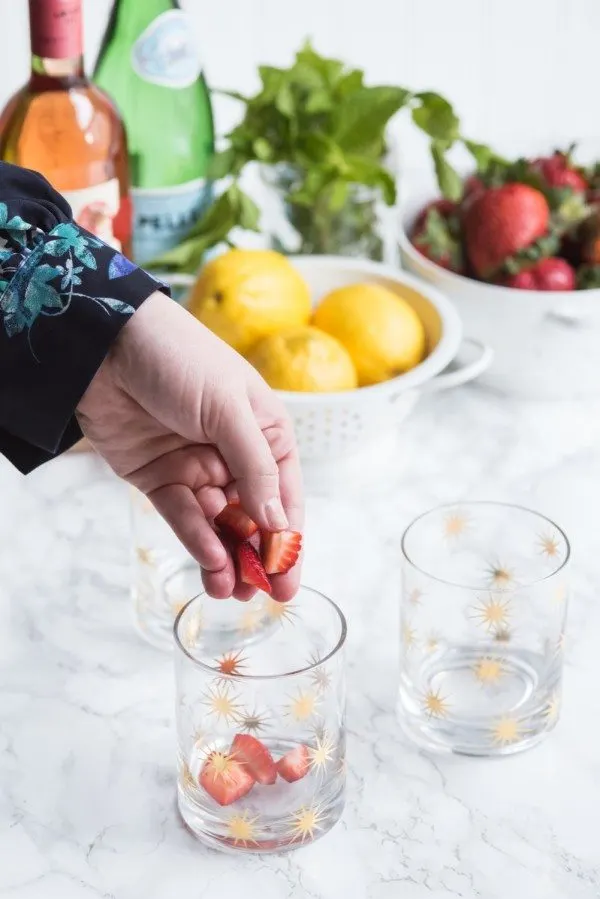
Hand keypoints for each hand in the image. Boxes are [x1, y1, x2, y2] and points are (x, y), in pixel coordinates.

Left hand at [76, 291, 302, 601]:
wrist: (106, 342)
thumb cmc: (180, 358)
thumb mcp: (228, 408)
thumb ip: (255, 468)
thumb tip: (279, 525)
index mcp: (265, 434)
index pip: (283, 497)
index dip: (287, 541)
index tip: (287, 580)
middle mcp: (235, 456)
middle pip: (252, 518)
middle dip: (255, 558)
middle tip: (257, 596)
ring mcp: (196, 468)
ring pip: (217, 525)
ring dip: (225, 558)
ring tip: (228, 591)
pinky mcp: (160, 478)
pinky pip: (182, 516)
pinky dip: (196, 538)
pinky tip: (209, 561)